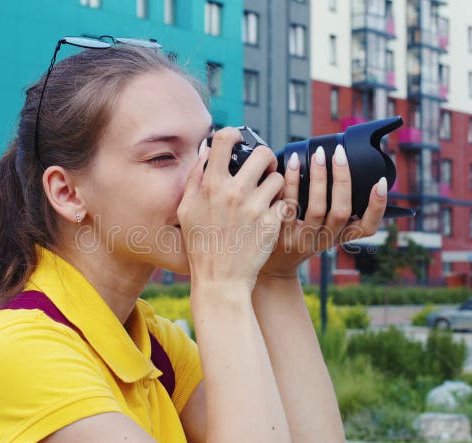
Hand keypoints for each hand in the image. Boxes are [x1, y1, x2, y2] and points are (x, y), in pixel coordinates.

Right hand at [178, 127, 286, 289]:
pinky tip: (271, 215)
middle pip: (263, 153)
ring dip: (275, 184)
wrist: (220, 280)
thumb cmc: (201, 246)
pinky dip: (280, 206)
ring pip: (279, 177)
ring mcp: (255, 207)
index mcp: (211, 185)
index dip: (234, 134)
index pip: (224, 139)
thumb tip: (207, 151)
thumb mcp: (186, 210)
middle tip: (264, 168)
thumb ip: (195, 178)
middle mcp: (234, 192)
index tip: (239, 140)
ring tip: (268, 195)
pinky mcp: (272, 223)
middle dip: (266, 158)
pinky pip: (285, 201)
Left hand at [258, 144, 387, 279]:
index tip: (380, 182)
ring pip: (316, 208)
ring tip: (318, 155)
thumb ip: (336, 208)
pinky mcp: (281, 234)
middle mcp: (325, 240)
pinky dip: (291, 182)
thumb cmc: (303, 238)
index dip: (378, 207)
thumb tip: (346, 169)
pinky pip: (288, 205)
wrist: (274, 265)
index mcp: (341, 236)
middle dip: (343, 179)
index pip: (368, 228)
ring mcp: (302, 239)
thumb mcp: (325, 229)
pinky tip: (291, 164)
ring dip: (318, 178)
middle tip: (340, 154)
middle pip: (341, 211)